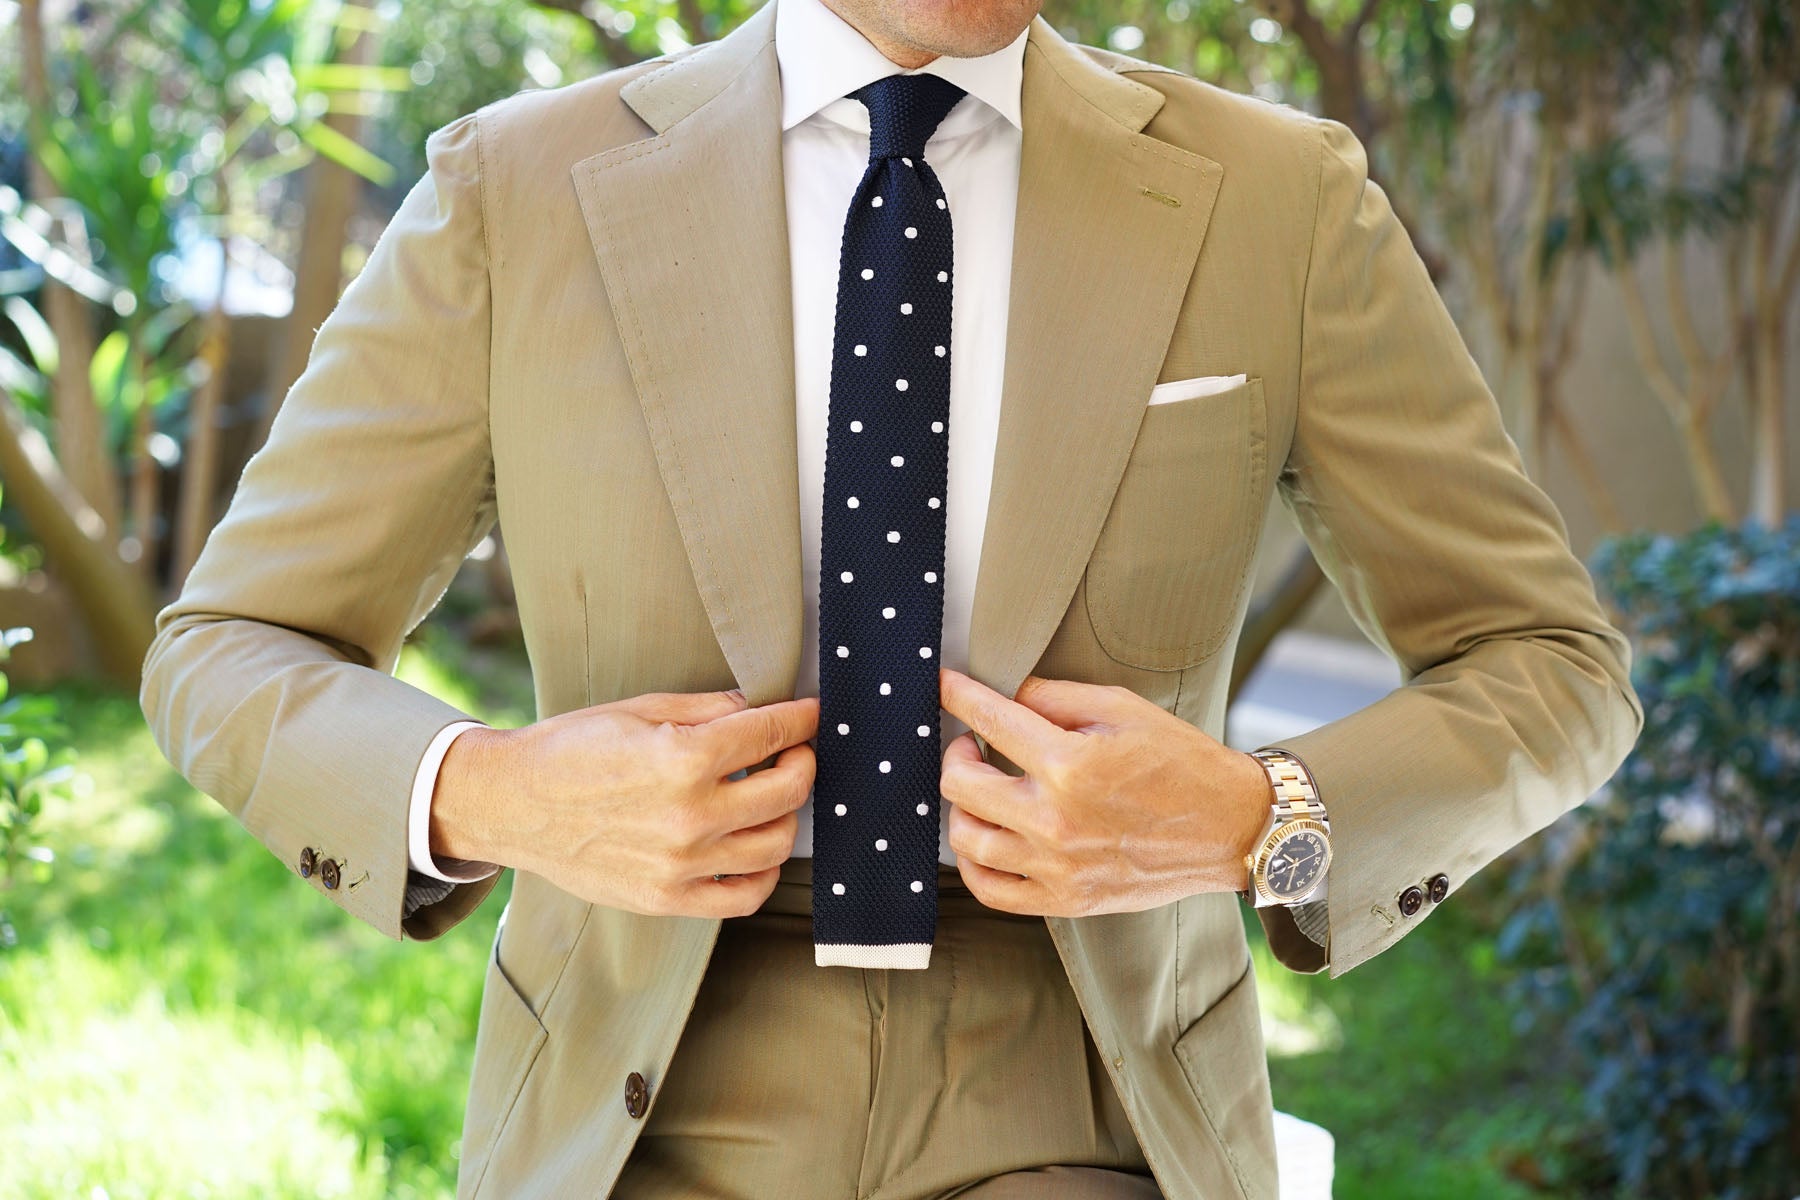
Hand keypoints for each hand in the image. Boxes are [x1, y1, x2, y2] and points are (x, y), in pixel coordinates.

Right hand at [431, 688, 817, 917]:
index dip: (802, 719)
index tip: (810, 714)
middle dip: (802, 761)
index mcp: (684, 759)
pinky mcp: (668, 899)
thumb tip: (761, 706)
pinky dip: (765, 872)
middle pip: (788, 790)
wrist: (512, 804)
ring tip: (770, 796)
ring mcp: (682, 865)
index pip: (773, 734)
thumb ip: (710, 709)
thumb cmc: (571, 749)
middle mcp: (691, 816)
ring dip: (786, 815)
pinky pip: (744, 896)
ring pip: (777, 844)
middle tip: (794, 750)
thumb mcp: (642, 710)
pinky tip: (756, 846)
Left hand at [936, 668, 1270, 916]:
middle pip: (960, 783)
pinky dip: (973, 862)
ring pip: (966, 837)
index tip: (943, 684)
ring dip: (960, 805)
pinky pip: (990, 889)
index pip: (989, 720)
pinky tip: (984, 836)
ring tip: (978, 788)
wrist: (1230, 829)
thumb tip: (1007, 694)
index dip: (957, 695)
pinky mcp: (1065, 899)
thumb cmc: (1182, 764)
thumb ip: (1056, 697)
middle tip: (970, 742)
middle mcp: (1055, 820)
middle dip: (955, 751)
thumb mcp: (1123, 708)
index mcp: (1070, 764)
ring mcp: (1057, 866)